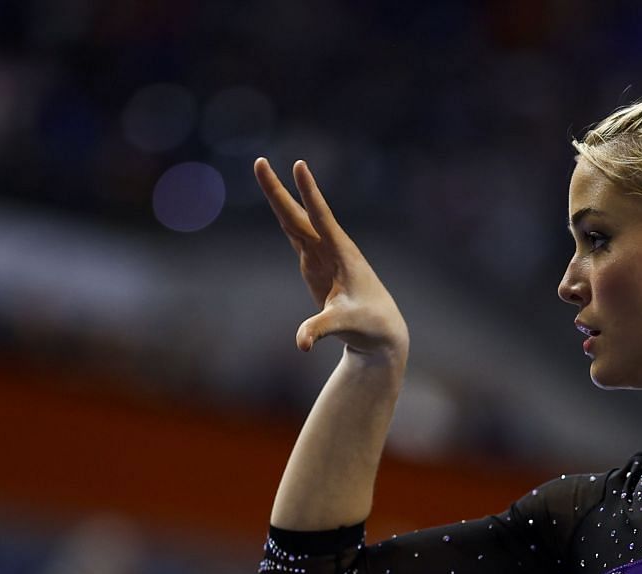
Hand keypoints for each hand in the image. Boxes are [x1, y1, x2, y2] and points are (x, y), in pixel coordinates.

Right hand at [253, 157, 409, 361]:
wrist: (381, 330)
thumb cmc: (369, 325)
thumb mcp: (344, 326)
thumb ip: (321, 329)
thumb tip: (301, 342)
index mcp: (341, 254)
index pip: (321, 217)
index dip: (309, 193)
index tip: (300, 166)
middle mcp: (331, 247)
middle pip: (299, 214)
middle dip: (279, 190)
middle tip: (259, 161)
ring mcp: (322, 254)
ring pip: (295, 220)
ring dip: (278, 197)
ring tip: (262, 168)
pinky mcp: (316, 263)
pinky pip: (296, 234)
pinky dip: (283, 216)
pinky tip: (275, 198)